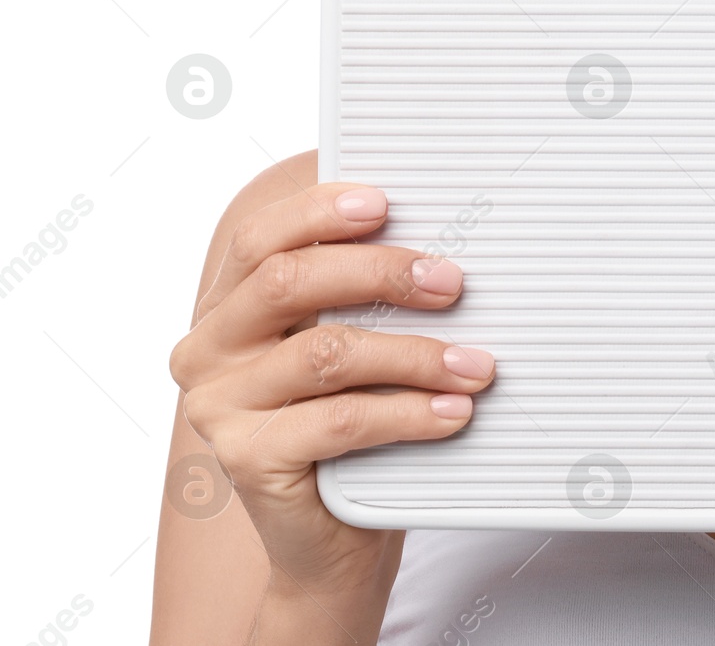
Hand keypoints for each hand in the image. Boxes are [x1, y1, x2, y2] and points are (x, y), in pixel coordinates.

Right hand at [168, 183, 494, 633]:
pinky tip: (454, 410)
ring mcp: (220, 409)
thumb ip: (362, 296)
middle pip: (288, 283)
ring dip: (414, 353)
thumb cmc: (349, 421)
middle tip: (452, 282)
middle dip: (380, 272)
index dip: (318, 212)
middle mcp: (209, 350)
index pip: (261, 239)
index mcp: (227, 306)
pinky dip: (409, 413)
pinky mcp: (248, 462)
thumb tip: (437, 245)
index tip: (384, 202)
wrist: (330, 541)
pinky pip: (341, 422)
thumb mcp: (348, 343)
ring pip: (326, 353)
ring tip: (475, 364)